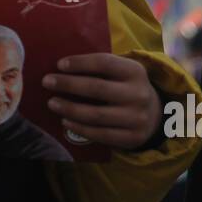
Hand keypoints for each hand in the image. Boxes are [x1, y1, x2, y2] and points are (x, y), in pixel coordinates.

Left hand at [43, 53, 160, 149]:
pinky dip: (79, 128)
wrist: (155, 116)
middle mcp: (138, 94)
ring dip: (69, 108)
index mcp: (135, 72)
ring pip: (95, 114)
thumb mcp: (122, 73)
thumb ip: (100, 69)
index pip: (104, 63)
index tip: (59, 64)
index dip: (80, 63)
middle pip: (97, 88)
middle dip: (68, 84)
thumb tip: (62, 67)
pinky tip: (65, 121)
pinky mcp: (131, 138)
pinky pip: (99, 134)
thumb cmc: (127, 88)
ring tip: (52, 103)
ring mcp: (136, 118)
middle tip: (46, 82)